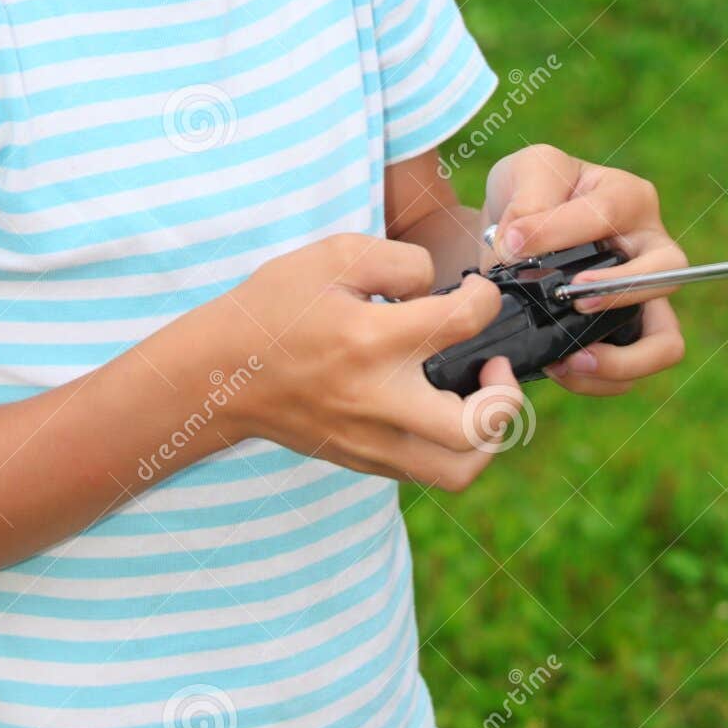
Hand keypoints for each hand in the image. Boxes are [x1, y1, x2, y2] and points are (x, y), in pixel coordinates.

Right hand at [225, 233, 525, 489]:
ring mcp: (371, 440)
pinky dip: (451, 447)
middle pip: (475, 427)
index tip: (476, 293)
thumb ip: (398, 261)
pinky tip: (441, 408)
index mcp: (373, 341)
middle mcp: (379, 399)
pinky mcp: (363, 460)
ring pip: (458, 470)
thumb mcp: (332, 255)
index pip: (463, 323)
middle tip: (495, 367)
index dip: (486, 300)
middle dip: (506, 397)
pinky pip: (427, 471)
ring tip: (480, 400)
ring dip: (487, 437)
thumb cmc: (276, 307)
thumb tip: (438, 287)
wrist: (221, 373)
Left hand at [482, 143, 686, 396]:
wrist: (513, 231)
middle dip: (621, 293)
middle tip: (573, 299)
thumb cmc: (531, 192)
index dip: (559, 232)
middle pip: (668, 277)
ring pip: (664, 342)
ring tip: (570, 360)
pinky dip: (596, 381)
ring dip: (620, 359)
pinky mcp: (622, 335)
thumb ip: (528, 199)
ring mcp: (642, 298)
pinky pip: (628, 374)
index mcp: (628, 198)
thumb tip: (520, 247)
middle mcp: (650, 249)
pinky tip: (556, 367)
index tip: (512, 244)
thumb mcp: (526, 170)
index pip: (606, 214)